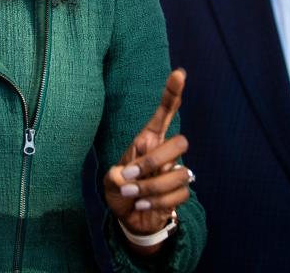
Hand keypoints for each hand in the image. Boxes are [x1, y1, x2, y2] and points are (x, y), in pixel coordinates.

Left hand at [103, 69, 191, 246]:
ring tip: (132, 195)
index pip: (164, 113)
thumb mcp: (110, 181)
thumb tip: (131, 178)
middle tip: (130, 176)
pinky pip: (179, 194)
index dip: (172, 93)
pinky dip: (156, 203)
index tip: (178, 73)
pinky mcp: (180, 192)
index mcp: (148, 140)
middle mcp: (164, 152)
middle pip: (180, 143)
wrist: (128, 217)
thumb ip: (117, 177)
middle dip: (155, 161)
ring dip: (150, 188)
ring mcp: (175, 172)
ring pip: (179, 174)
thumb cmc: (120, 190)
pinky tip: (143, 206)